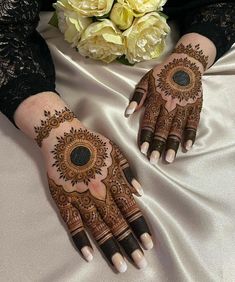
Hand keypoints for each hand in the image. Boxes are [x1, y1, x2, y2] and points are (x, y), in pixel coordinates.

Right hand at [38, 114, 152, 272]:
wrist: (63, 137)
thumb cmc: (91, 142)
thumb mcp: (115, 151)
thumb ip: (128, 172)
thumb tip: (139, 191)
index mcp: (113, 180)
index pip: (130, 208)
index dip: (140, 227)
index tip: (149, 244)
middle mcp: (99, 192)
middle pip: (117, 222)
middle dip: (130, 244)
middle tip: (140, 264)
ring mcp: (80, 197)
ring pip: (97, 227)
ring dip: (110, 247)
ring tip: (120, 265)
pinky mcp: (63, 199)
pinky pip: (72, 223)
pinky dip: (80, 239)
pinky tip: (89, 254)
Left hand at [126, 46, 204, 163]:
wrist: (186, 62)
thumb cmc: (163, 73)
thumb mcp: (146, 80)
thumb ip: (137, 96)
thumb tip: (127, 112)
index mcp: (156, 99)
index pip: (149, 121)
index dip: (146, 136)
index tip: (143, 149)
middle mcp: (170, 105)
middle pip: (162, 128)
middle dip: (158, 145)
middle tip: (154, 160)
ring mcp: (184, 106)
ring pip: (177, 128)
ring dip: (173, 144)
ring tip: (169, 158)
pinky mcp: (195, 106)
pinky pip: (193, 122)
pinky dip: (191, 134)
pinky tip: (187, 146)